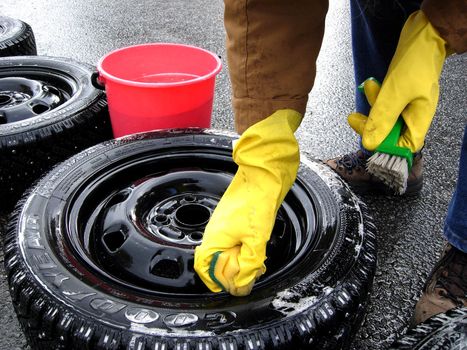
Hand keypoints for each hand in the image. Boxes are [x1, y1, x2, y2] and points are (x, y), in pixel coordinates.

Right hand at [194, 109, 301, 295]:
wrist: (263, 174)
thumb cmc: (257, 201)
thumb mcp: (256, 239)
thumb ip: (249, 264)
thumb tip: (242, 285)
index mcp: (215, 237)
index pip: (204, 266)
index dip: (215, 281)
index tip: (232, 288)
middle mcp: (215, 231)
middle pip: (215, 262)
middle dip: (231, 274)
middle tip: (250, 277)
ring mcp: (223, 224)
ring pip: (225, 251)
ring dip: (238, 262)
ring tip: (256, 264)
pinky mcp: (233, 220)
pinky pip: (232, 241)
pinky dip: (243, 251)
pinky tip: (257, 250)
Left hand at [348, 11, 448, 152]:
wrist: (423, 35)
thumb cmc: (414, 63)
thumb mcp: (394, 94)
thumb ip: (382, 119)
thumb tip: (369, 143)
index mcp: (419, 119)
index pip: (404, 146)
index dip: (386, 147)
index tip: (368, 139)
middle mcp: (414, 115)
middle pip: (390, 133)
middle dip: (372, 124)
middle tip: (354, 118)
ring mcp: (407, 105)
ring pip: (384, 116)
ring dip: (372, 106)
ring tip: (367, 89)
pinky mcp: (400, 94)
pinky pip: (384, 103)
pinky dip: (376, 96)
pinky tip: (370, 85)